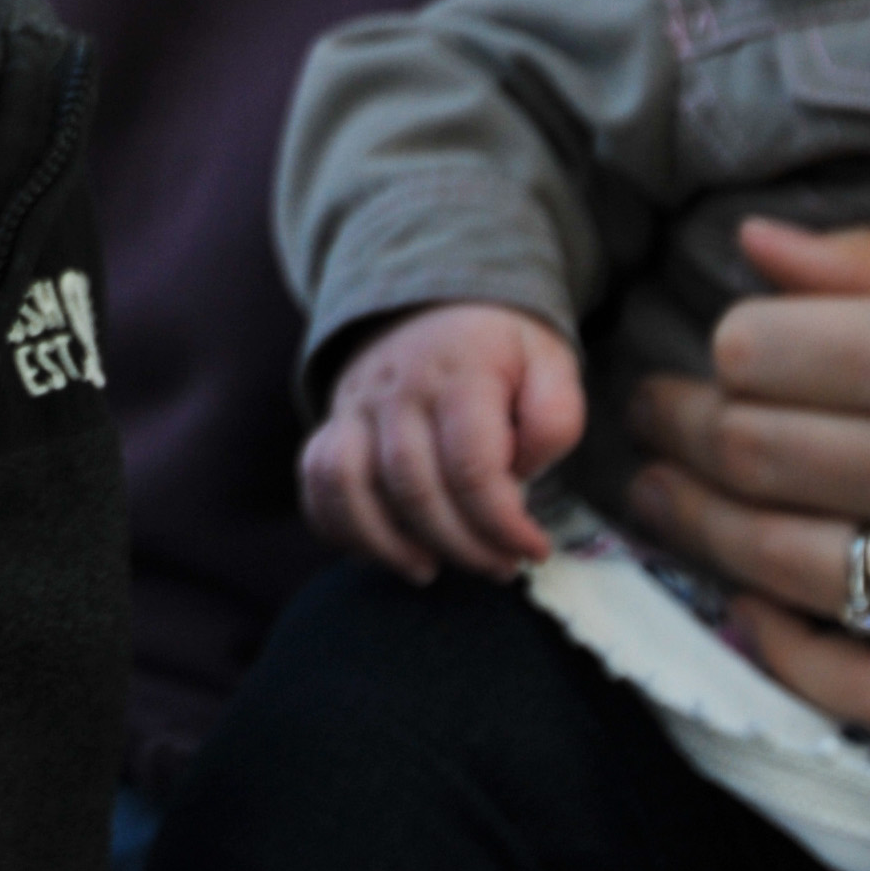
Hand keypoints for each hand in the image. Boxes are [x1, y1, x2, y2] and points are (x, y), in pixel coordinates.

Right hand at [302, 301, 581, 582]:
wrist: (435, 301)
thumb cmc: (501, 349)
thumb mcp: (550, 363)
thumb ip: (554, 418)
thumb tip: (520, 474)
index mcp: (459, 372)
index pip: (470, 467)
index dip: (503, 525)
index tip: (534, 550)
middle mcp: (396, 388)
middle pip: (413, 489)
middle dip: (461, 546)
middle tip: (499, 568)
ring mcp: (355, 404)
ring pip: (348, 486)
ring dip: (387, 544)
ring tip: (429, 569)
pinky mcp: (333, 423)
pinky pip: (315, 480)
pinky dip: (340, 525)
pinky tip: (384, 549)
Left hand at [623, 220, 869, 735]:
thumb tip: (754, 247)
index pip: (756, 351)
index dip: (728, 343)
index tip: (723, 344)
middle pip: (755, 453)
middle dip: (690, 428)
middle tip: (660, 416)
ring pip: (786, 565)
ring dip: (706, 532)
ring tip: (671, 498)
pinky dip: (799, 659)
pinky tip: (758, 618)